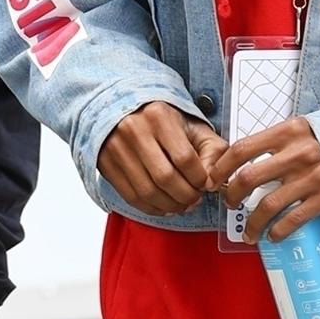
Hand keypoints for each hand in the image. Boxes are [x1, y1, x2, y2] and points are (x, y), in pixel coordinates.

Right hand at [97, 101, 223, 214]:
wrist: (123, 110)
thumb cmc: (161, 121)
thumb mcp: (193, 126)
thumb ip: (212, 150)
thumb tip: (211, 180)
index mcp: (159, 116)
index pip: (184, 158)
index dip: (199, 179)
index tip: (204, 184)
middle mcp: (134, 130)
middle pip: (165, 178)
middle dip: (186, 196)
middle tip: (194, 199)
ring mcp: (117, 148)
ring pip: (148, 191)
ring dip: (170, 205)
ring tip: (181, 204)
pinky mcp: (106, 164)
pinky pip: (131, 196)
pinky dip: (151, 208)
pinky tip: (163, 206)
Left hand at [209, 117, 319, 243]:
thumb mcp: (306, 127)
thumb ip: (279, 139)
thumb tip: (246, 156)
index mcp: (288, 132)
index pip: (242, 149)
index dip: (222, 166)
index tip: (214, 178)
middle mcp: (297, 155)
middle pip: (248, 179)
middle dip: (233, 196)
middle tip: (231, 203)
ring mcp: (311, 179)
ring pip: (267, 206)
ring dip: (252, 223)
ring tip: (249, 233)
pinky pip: (292, 221)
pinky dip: (278, 232)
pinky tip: (273, 236)